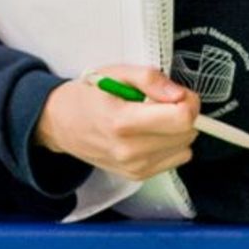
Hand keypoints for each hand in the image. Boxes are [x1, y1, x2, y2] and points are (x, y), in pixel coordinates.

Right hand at [34, 65, 197, 181]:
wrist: (60, 124)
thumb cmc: (88, 96)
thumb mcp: (116, 73)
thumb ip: (150, 79)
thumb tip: (179, 94)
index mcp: (123, 122)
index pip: (182, 118)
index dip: (187, 101)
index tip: (175, 93)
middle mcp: (130, 150)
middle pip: (187, 133)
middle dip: (182, 113)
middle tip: (160, 102)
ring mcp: (135, 167)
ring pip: (185, 147)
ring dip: (176, 131)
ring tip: (151, 118)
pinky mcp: (138, 175)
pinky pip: (175, 159)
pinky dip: (169, 145)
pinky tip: (148, 133)